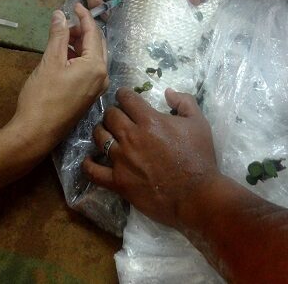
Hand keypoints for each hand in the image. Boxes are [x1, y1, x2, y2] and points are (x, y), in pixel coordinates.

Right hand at [12, 4, 107, 146]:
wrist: (36, 132)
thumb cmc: (42, 95)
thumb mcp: (50, 61)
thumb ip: (58, 35)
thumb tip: (60, 14)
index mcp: (96, 66)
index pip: (94, 33)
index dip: (84, 16)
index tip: (74, 5)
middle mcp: (103, 76)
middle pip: (97, 44)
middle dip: (83, 30)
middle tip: (65, 23)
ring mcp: (97, 87)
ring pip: (93, 57)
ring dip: (80, 44)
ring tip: (61, 37)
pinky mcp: (89, 95)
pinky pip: (89, 69)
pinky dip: (79, 58)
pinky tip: (64, 55)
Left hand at [83, 88, 218, 228]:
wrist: (197, 195)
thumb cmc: (199, 157)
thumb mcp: (199, 122)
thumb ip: (184, 101)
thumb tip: (167, 91)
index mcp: (149, 120)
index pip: (126, 98)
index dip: (124, 94)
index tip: (124, 96)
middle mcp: (131, 136)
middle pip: (110, 115)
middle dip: (113, 112)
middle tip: (118, 116)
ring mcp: (122, 160)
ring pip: (99, 137)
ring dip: (101, 131)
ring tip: (105, 132)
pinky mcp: (118, 182)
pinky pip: (94, 171)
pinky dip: (88, 164)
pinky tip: (89, 159)